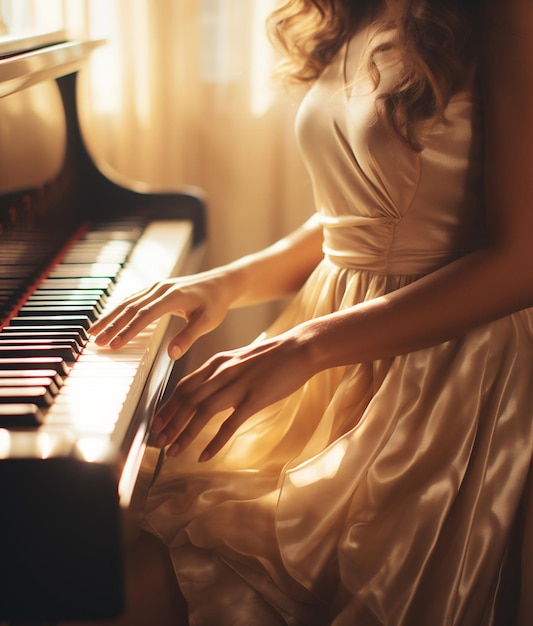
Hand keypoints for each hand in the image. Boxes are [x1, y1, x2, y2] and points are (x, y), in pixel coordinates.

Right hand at [90, 272, 233, 358]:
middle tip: (96, 342)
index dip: (128, 331)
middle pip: (130, 308)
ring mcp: (156, 287)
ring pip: (127, 302)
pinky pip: (132, 299)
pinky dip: (118, 310)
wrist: (221, 283)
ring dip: (110, 317)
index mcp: (172, 296)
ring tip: (94, 332)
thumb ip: (188, 337)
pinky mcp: (155, 289)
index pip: (144, 315)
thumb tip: (171, 355)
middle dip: (111, 326)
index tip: (114, 345)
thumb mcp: (207, 322)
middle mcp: (160, 289)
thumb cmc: (215, 303)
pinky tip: (109, 320)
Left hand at [152, 329, 316, 460]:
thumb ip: (221, 373)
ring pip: (202, 412)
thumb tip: (206, 389)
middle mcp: (222, 372)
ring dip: (185, 434)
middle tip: (158, 442)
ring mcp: (238, 385)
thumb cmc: (272, 356)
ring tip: (173, 451)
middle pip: (187, 400)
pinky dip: (214, 442)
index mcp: (217, 363)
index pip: (184, 386)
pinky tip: (204, 456)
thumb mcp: (239, 359)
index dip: (167, 406)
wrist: (300, 349)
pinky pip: (229, 424)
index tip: (157, 422)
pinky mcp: (254, 398)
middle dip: (170, 423)